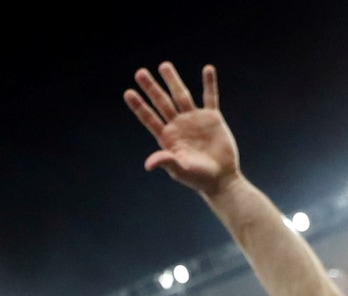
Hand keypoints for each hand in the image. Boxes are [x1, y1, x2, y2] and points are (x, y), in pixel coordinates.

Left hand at [125, 62, 239, 197]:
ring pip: (181, 95)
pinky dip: (209, 83)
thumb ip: (166, 161)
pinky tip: (207, 69)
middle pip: (162, 102)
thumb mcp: (180, 169)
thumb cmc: (197, 177)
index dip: (139, 106)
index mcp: (167, 137)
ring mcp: (194, 119)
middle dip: (151, 87)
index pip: (149, 118)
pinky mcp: (212, 118)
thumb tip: (149, 164)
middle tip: (140, 72)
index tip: (128, 92)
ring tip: (163, 65)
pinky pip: (210, 97)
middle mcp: (178, 125)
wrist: (220, 177)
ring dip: (173, 80)